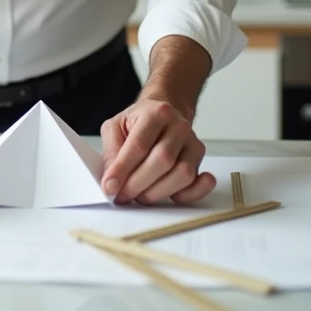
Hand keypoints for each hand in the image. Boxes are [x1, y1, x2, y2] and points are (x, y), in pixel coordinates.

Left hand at [100, 99, 215, 204]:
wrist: (162, 114)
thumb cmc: (137, 123)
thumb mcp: (115, 128)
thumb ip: (111, 153)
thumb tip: (112, 183)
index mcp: (155, 113)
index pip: (139, 145)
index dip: (123, 169)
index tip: (110, 187)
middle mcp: (178, 126)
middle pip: (163, 160)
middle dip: (138, 184)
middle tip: (123, 195)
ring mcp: (193, 142)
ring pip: (182, 174)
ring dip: (158, 192)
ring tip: (140, 195)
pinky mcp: (200, 159)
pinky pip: (200, 182)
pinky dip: (189, 194)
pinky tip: (171, 196)